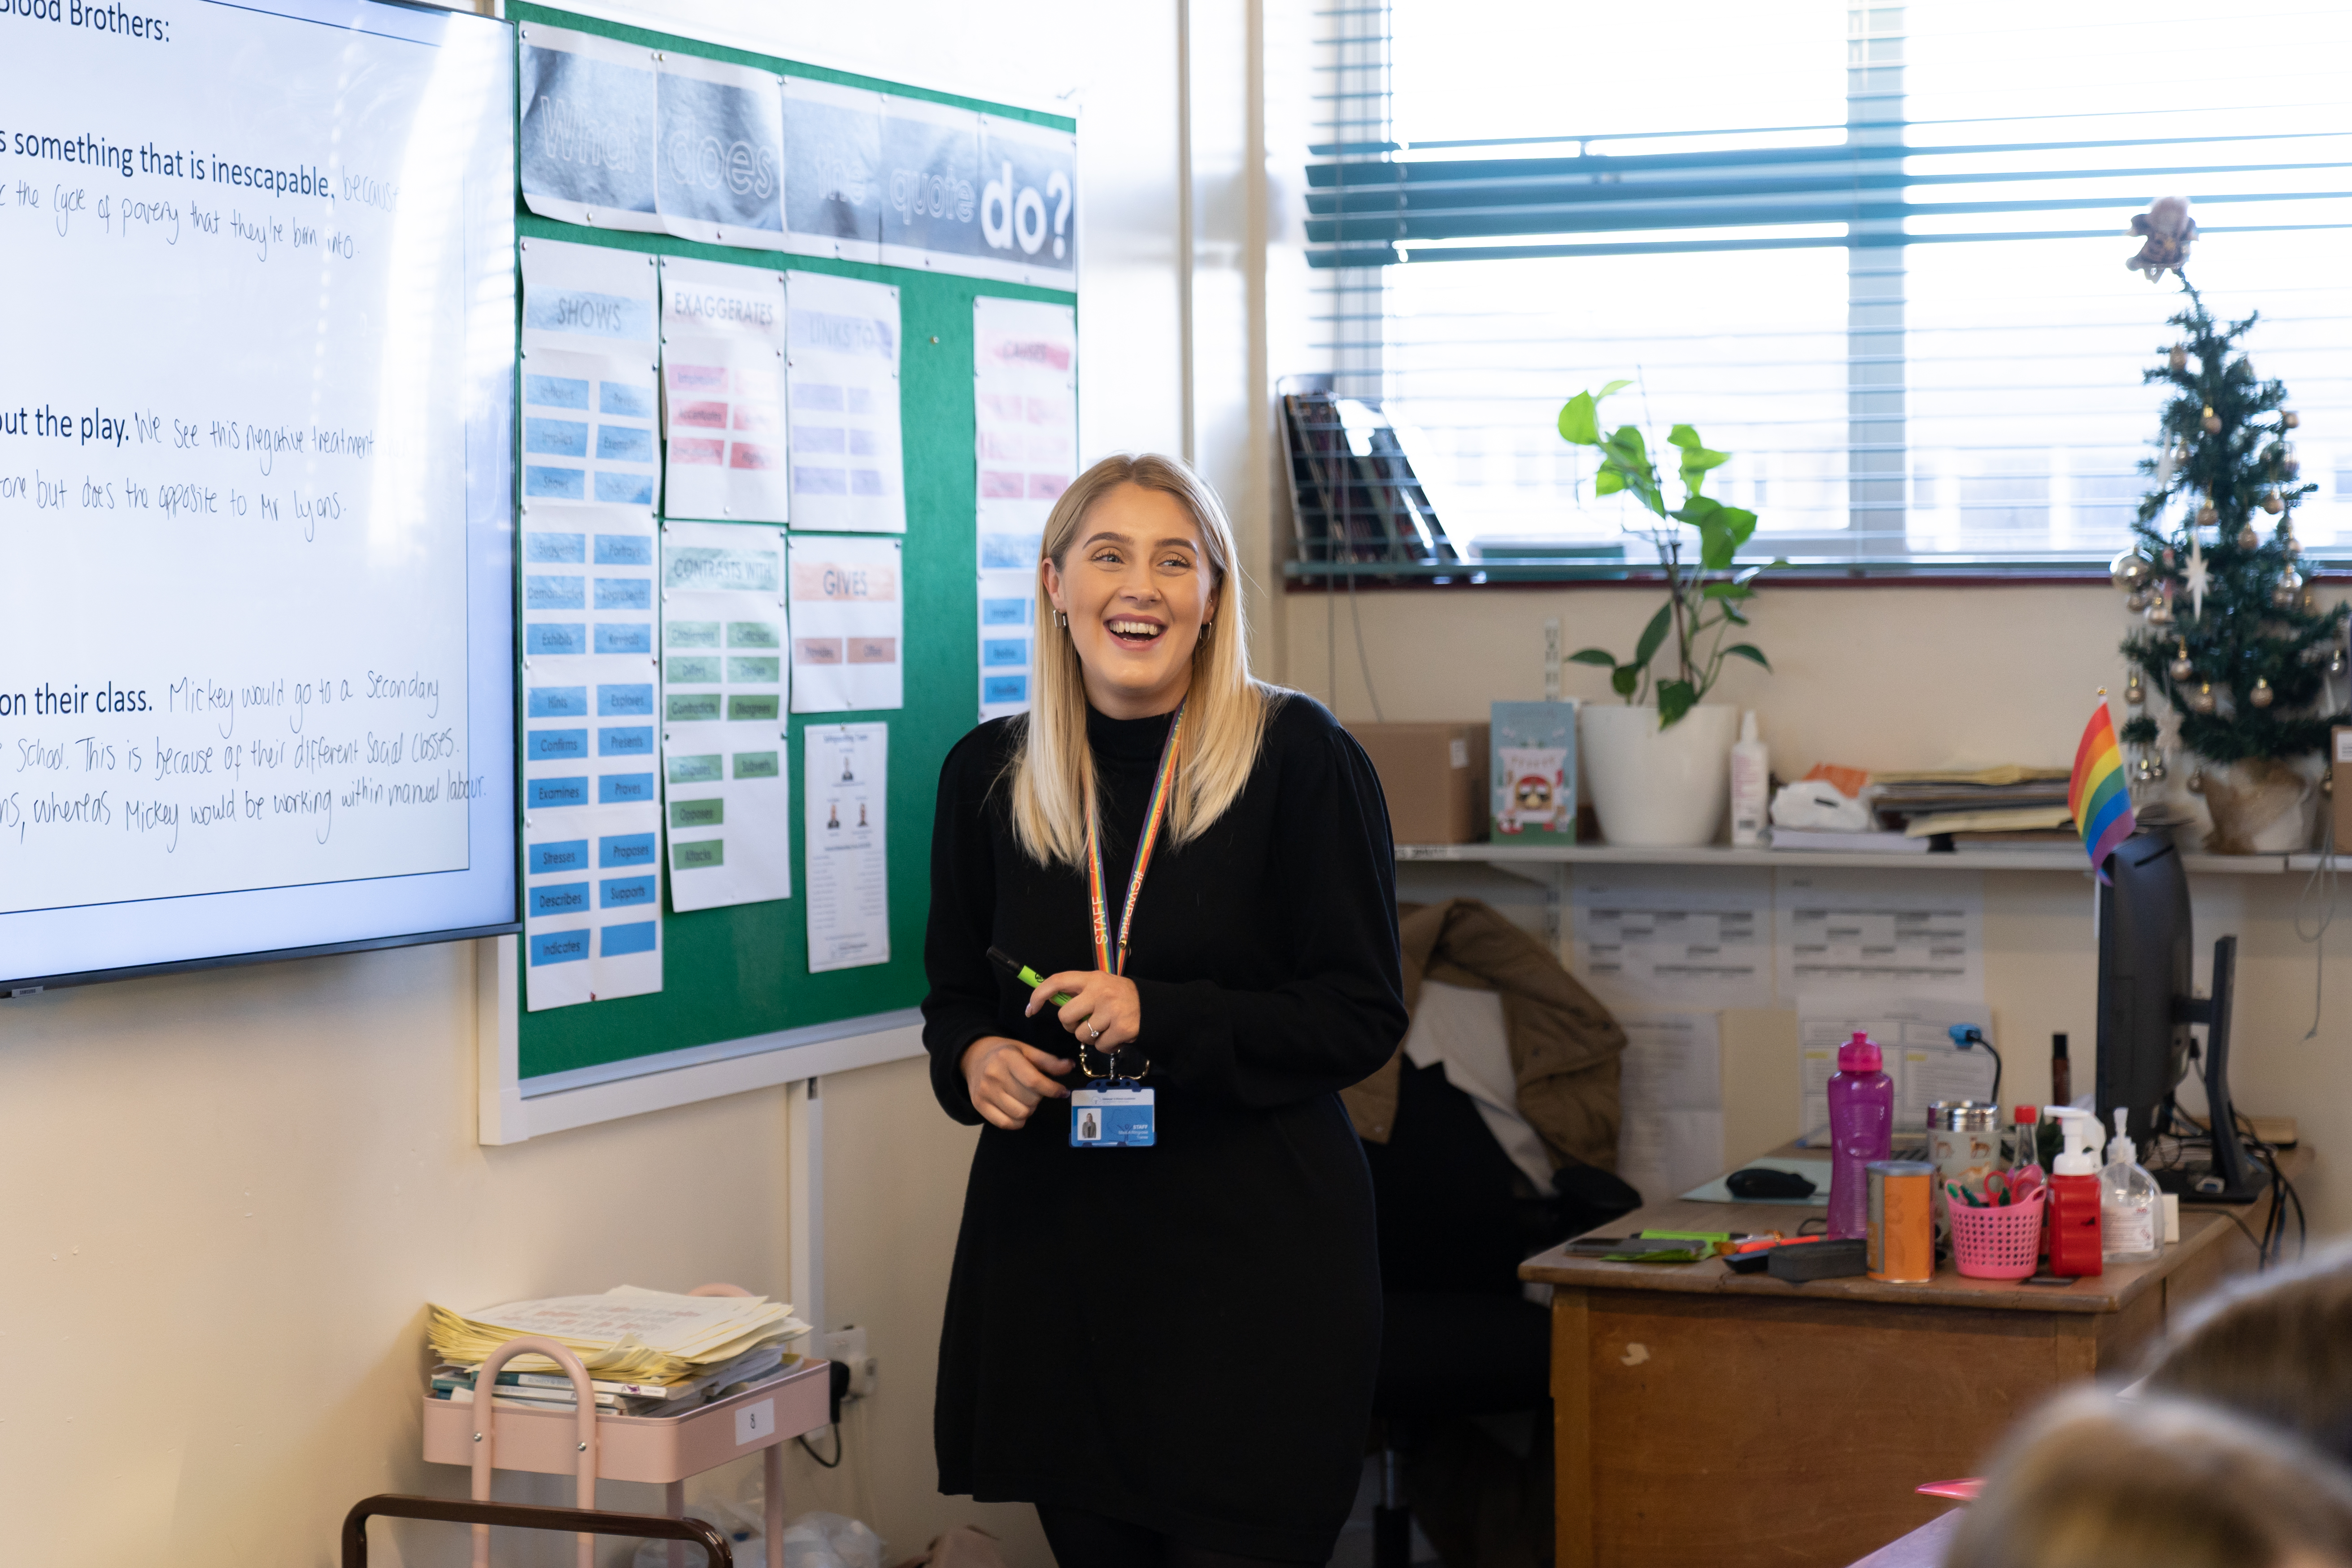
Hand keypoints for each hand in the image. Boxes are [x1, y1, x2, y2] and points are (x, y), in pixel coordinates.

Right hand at [960, 1035, 1072, 1130]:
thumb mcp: (1026, 1050)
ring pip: (1020, 1114)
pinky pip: (1006, 1124)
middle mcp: (994, 1075)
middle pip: (1029, 1100)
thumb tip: (1070, 1066)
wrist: (973, 1057)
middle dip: (1040, 1097)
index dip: (1053, 1089)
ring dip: (1029, 1110)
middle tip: (1036, 1091)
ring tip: (1026, 1099)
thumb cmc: (1005, 1054)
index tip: (1062, 1092)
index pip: (1034, 1081)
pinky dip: (1017, 1121)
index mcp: (1007, 1058)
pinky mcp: (979, 1105)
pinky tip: (1018, 1109)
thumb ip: (1048, 1061)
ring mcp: (985, 1092)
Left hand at [1027, 970, 1141, 1054]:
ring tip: (1105, 1028)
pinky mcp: (1123, 1028)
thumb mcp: (1098, 985)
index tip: (1030, 1009)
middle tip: (1086, 1022)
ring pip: (1082, 1036)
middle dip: (1071, 1025)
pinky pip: (1100, 1046)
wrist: (1151, 1006)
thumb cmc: (1119, 996)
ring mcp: (1112, 1011)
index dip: (1039, 995)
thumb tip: (1048, 1000)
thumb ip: (1077, 992)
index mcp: (1091, 978)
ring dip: (1090, 1038)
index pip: (1057, 981)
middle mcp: (1100, 992)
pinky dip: (1106, 1046)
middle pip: (1065, 1017)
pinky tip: (1115, 1036)